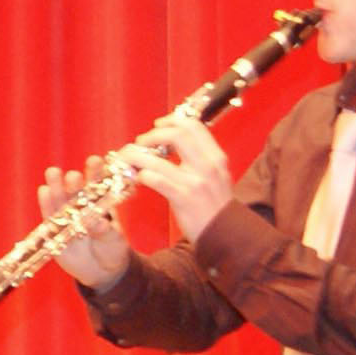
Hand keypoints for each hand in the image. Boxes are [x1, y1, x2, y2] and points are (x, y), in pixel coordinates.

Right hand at [37, 162, 135, 291]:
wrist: (102, 272)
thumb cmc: (112, 251)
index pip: (98, 185)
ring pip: (59, 201)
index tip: (96, 161)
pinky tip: (43, 191)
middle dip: (74, 183)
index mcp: (99, 204)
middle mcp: (81, 208)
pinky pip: (49, 218)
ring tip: (53, 173)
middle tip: (74, 176)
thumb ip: (106, 232)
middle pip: (76, 192)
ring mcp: (67, 219)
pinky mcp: (54, 233)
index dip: (96, 173)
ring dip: (56, 187)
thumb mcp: (115, 242)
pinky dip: (46, 205)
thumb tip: (97, 223)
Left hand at [126, 110, 233, 240]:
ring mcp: (195, 182)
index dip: (172, 120)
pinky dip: (143, 175)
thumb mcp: (217, 176)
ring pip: (158, 159)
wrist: (226, 234)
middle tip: (141, 141)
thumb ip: (201, 159)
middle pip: (177, 135)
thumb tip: (175, 142)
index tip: (158, 125)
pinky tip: (139, 176)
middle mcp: (207, 166)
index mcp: (216, 157)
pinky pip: (157, 180)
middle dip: (153, 134)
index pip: (194, 126)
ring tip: (129, 158)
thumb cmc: (216, 206)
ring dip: (137, 155)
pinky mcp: (184, 198)